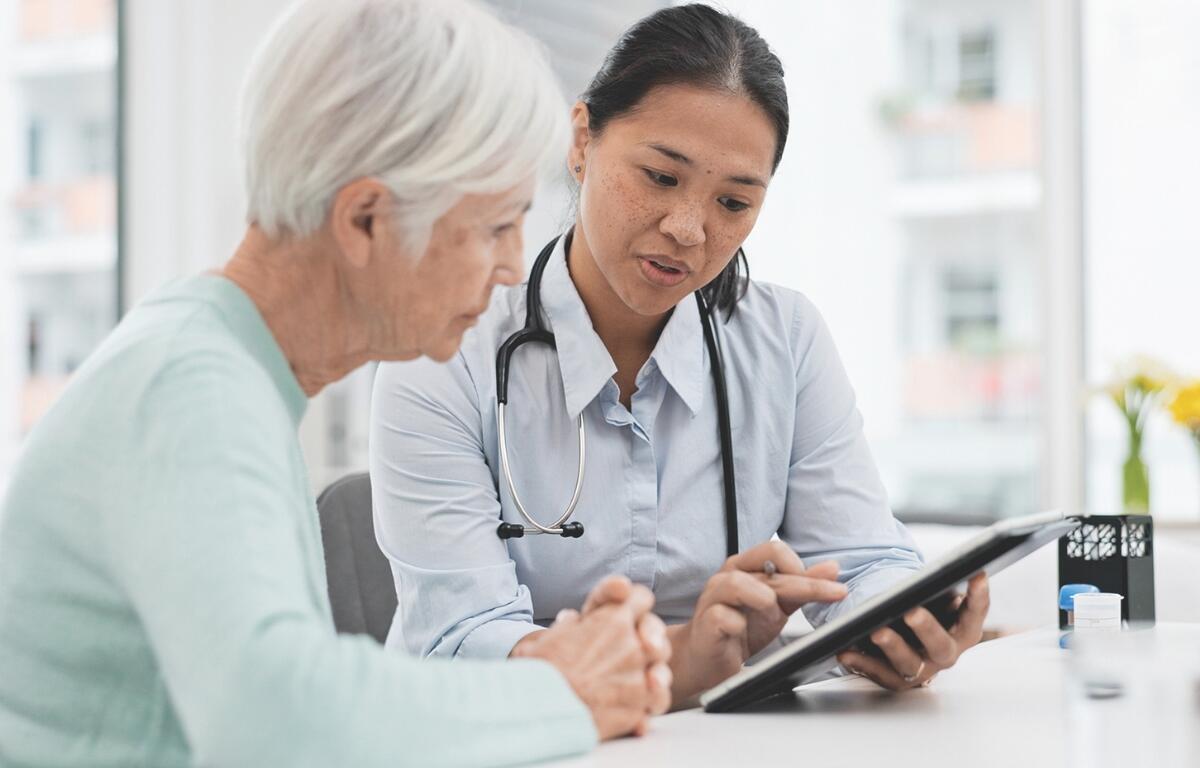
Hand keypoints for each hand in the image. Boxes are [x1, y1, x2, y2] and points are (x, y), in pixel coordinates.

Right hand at [511, 576, 669, 738]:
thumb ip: (566, 626)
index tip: (628, 615)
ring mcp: (639, 679)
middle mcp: (633, 647)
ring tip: (634, 687)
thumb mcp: (548, 637)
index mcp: (613, 621)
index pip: (641, 598)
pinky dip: (645, 709)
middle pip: (658, 639)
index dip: (635, 604)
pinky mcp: (638, 710)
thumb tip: (571, 620)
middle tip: (632, 655)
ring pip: (661, 675)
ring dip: (652, 679)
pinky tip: (634, 713)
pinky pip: (653, 704)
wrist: (542, 710)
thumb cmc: (542, 670)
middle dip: (649, 645)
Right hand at [667, 541, 847, 705]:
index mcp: (745, 567)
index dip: (804, 567)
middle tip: (834, 594)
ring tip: (773, 615)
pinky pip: (722, 617)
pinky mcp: (705, 623)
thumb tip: (832, 568)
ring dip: (763, 599)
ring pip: (737, 583)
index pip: (776, 551)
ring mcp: (713, 598)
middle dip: (805, 583)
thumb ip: (802, 586)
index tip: (833, 585)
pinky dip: (737, 625)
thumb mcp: (778, 606)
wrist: (706, 659)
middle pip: (767, 568)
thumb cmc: (740, 628)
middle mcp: (727, 576)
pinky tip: (742, 632)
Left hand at [836, 572, 989, 690]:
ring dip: (892, 647)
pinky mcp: (897, 680)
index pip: (975, 614)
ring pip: (909, 664)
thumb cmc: (925, 610)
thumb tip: (933, 572)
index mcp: (962, 630)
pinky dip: (861, 663)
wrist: (906, 638)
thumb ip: (935, 589)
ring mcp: (922, 670)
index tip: (977, 574)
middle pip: (941, 646)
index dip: (978, 596)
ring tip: (876, 632)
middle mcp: (945, 653)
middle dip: (927, 628)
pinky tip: (845, 651)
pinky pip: (879, 674)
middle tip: (912, 612)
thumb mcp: (934, 598)